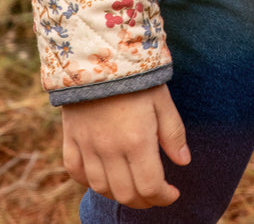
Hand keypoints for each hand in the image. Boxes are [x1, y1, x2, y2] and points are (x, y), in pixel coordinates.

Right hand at [62, 83, 189, 208]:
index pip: (150, 187)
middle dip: (144, 200)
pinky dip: (89, 181)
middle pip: (126, 194)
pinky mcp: (70, 138)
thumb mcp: (162, 100)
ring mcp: (87, 146)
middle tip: (155, 193)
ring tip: (133, 185)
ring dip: (119, 193)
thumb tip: (183, 162)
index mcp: (137, 141)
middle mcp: (110, 149)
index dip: (164, 196)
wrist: (97, 52)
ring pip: (101, 188)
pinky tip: (103, 175)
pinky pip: (76, 172)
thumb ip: (173, 133)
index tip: (173, 193)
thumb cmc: (136, 75)